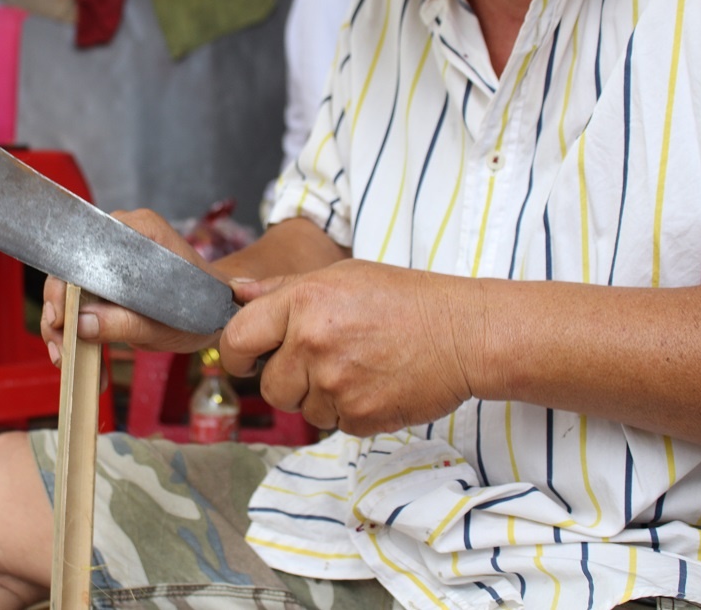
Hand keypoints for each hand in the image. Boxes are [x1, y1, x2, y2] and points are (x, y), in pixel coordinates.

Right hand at [40, 209, 222, 365]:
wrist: (218, 312)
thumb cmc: (201, 311)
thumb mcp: (163, 325)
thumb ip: (123, 323)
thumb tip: (80, 324)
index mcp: (139, 232)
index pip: (85, 252)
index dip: (63, 287)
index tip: (58, 318)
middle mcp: (122, 234)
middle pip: (71, 271)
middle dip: (60, 314)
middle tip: (61, 350)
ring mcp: (114, 254)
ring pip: (71, 288)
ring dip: (65, 326)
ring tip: (67, 359)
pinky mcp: (110, 276)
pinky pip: (82, 297)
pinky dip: (77, 326)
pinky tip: (79, 354)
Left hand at [220, 260, 486, 435]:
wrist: (463, 334)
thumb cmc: (404, 300)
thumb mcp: (340, 277)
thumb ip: (281, 289)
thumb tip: (236, 294)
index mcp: (303, 302)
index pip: (237, 339)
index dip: (237, 355)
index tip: (247, 359)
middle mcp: (312, 342)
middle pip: (269, 386)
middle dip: (289, 380)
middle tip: (325, 360)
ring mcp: (335, 382)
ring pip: (302, 409)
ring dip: (321, 397)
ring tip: (357, 367)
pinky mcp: (358, 416)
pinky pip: (334, 423)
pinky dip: (349, 411)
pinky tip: (374, 384)